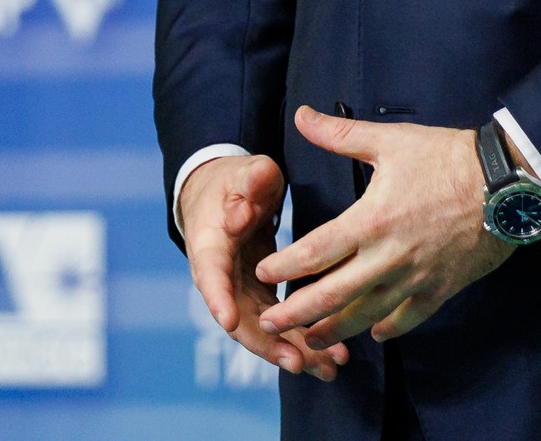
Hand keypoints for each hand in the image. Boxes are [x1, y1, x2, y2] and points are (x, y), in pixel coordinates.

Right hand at [179, 151, 350, 380]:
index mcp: (210, 247)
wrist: (227, 195)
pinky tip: (330, 357)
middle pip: (240, 318)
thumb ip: (249, 181)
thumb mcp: (243, 174)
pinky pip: (279, 324)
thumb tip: (248, 197)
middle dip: (269, 343)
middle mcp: (221, 279)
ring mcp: (240, 292)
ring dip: (294, 350)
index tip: (228, 321)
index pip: (210, 276)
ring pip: (263, 329)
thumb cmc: (235, 181)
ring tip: (329, 368)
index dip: (218, 299)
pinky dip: (301, 341)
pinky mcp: (260, 296)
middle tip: (299, 363)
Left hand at [255, 105, 512, 345]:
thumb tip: (301, 114)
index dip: (285, 265)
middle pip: (332, 294)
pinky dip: (389, 328)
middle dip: (297, 312)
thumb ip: (340, 133)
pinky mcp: (441, 288)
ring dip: (334, 329)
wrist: (507, 181)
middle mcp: (389, 257)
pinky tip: (374, 334)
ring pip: (366, 315)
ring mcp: (415, 277)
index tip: (263, 271)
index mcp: (371, 220)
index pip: (315, 252)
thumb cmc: (448, 157)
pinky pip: (410, 318)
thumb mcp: (391, 139)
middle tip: (270, 321)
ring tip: (310, 340)